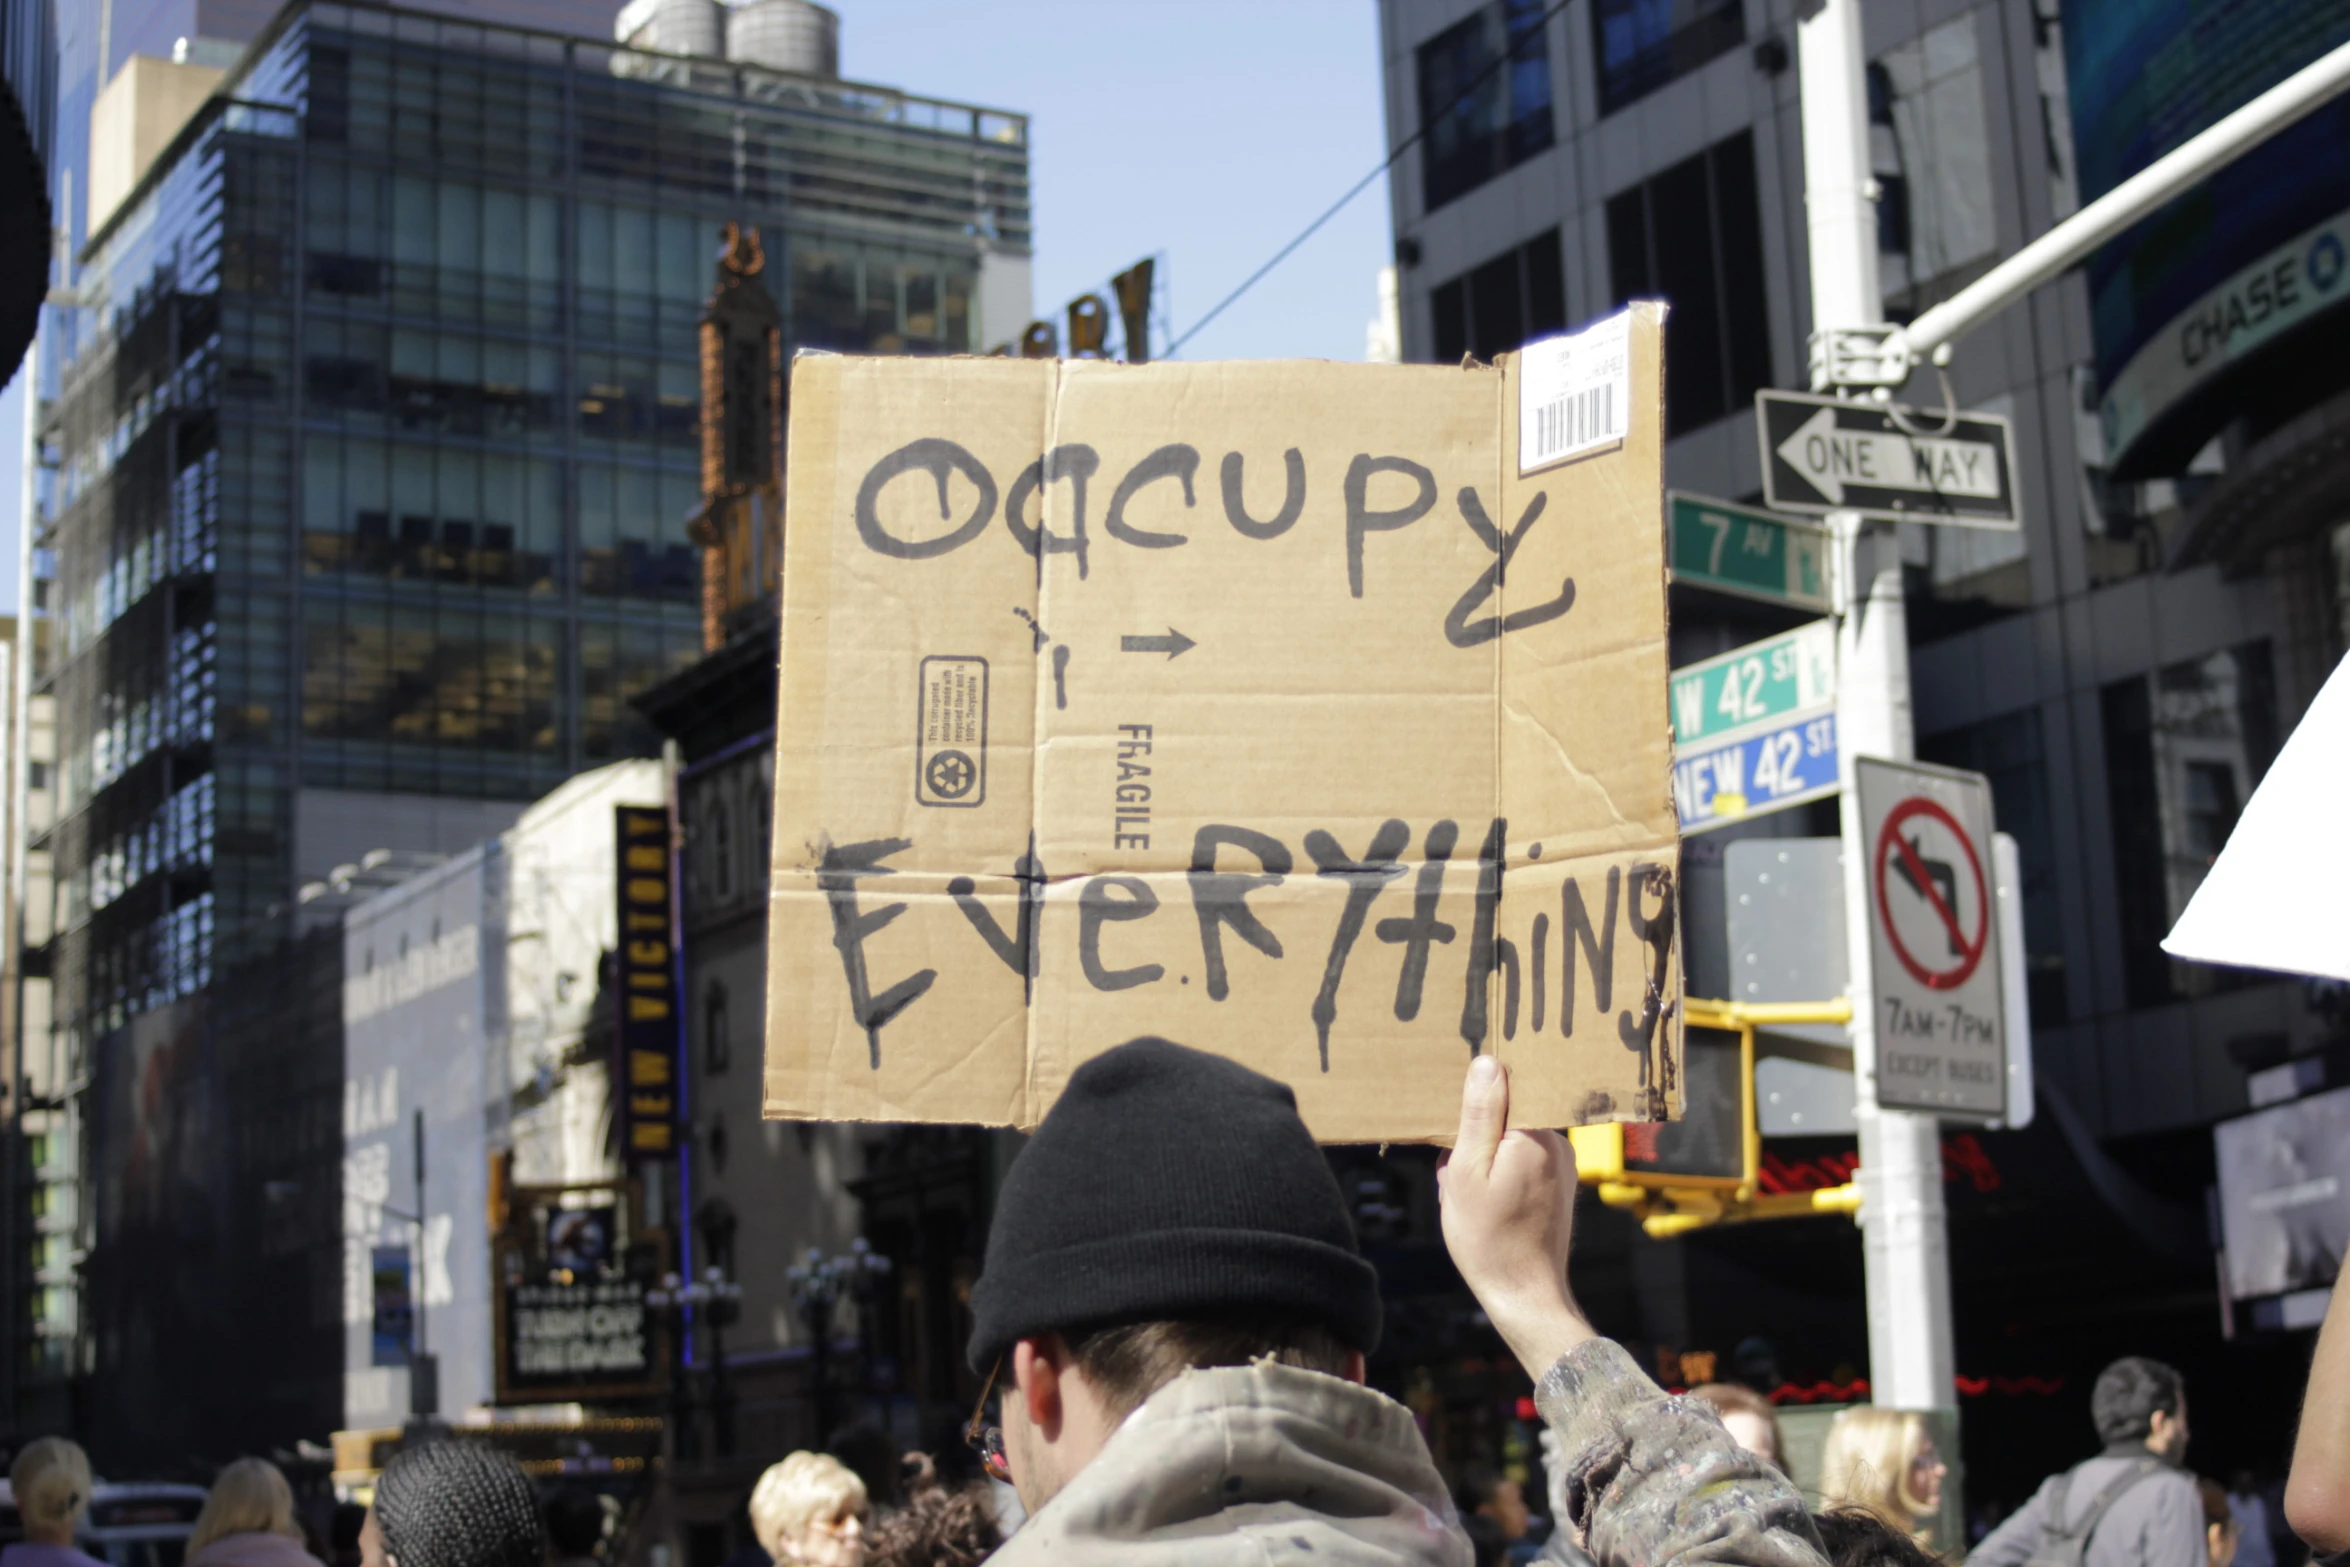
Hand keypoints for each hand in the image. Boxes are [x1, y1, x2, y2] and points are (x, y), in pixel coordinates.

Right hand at [1438, 1054, 1596, 1378]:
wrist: (1526, 1297)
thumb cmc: (1488, 1239)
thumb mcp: (1466, 1173)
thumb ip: (1478, 1116)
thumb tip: (1487, 1062)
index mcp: (1535, 1135)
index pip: (1506, 1086)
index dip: (1475, 1102)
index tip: (1458, 1126)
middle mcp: (1557, 1143)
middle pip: (1506, 1114)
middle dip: (1474, 1136)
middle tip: (1458, 1174)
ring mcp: (1562, 1165)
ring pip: (1510, 1139)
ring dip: (1484, 1158)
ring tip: (1470, 1194)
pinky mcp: (1559, 1184)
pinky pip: (1522, 1161)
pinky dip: (1498, 1174)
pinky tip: (1485, 1204)